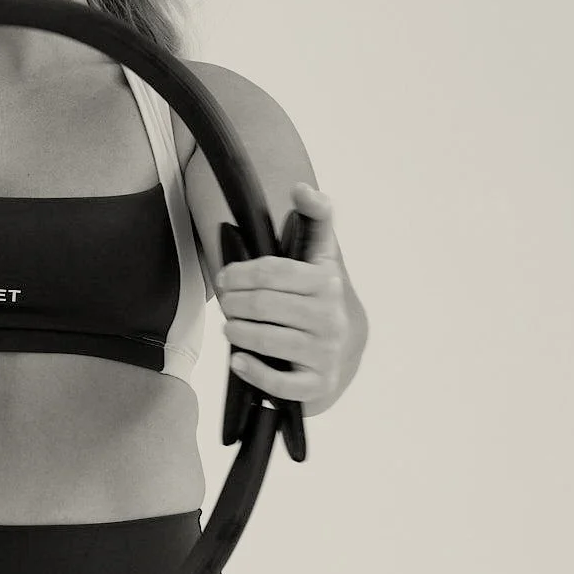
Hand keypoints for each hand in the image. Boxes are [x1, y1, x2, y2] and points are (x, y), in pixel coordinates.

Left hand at [214, 183, 348, 407]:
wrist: (349, 347)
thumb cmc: (323, 296)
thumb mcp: (323, 256)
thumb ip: (316, 219)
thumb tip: (303, 188)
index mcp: (326, 282)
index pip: (272, 272)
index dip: (240, 274)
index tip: (224, 277)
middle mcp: (329, 318)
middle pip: (263, 306)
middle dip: (234, 303)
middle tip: (225, 303)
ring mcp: (324, 354)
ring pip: (267, 340)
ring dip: (238, 332)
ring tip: (230, 327)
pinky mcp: (317, 385)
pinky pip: (279, 384)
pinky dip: (253, 371)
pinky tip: (238, 360)